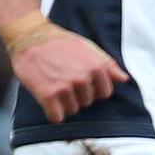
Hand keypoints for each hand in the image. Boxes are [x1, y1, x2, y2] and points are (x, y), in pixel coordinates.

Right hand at [12, 30, 128, 122]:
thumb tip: (124, 79)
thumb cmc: (60, 42)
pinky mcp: (48, 95)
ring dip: (63, 104)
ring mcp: (65, 87)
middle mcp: (83, 78)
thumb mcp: (88, 48)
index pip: (104, 94)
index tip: (81, 80)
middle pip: (87, 104)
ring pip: (72, 111)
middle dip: (77, 95)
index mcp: (96, 67)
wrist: (30, 36)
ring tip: (54, 85)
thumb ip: (107, 65)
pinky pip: (57, 118)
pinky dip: (52, 113)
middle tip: (63, 79)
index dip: (93, 89)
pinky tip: (47, 99)